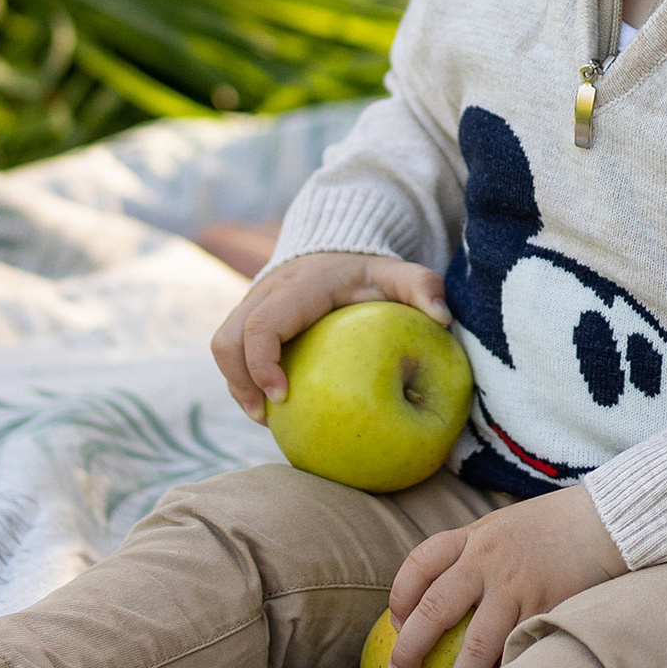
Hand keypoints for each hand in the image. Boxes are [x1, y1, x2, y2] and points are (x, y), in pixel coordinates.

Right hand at [210, 249, 451, 419]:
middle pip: (227, 339)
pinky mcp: (247, 320)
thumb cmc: (367, 271)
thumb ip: (421, 287)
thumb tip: (443, 318)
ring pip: (223, 346)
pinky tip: (271, 409)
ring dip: (237, 384)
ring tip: (265, 418)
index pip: (262, 325)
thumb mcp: (397, 273)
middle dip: (240, 381)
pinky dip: (244, 380)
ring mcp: (250, 305)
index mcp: (296, 286)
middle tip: (267, 416)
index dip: (262, 363)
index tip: (282, 397)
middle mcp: (264, 293)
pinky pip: (232, 352)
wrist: (337, 249)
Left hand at [385, 487, 627, 667]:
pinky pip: (514, 652)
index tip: (396, 623)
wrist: (604, 521)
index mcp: (474, 536)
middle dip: (411, 648)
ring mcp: (516, 587)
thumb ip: (471, 556)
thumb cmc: (549, 529)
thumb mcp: (501, 527)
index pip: (420, 563)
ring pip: (475, 646)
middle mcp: (488, 560)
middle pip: (435, 608)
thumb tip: (433, 601)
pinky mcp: (544, 610)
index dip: (400, 596)